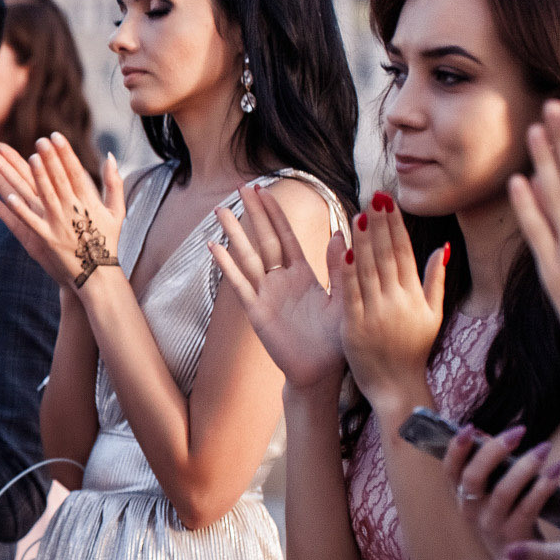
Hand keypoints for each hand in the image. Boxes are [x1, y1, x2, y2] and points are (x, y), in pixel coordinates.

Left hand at [0, 134, 125, 291]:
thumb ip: (114, 183)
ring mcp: (58, 225)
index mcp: (88, 202)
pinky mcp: (46, 239)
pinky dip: (18, 209)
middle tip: (40, 140)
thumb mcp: (117, 211)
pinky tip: (5, 197)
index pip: (75, 172)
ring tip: (28, 159)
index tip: (56, 136)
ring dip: (36, 177)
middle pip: (58, 179)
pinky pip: (29, 222)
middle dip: (49, 159)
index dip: (65, 153)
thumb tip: (111, 156)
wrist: (97, 275)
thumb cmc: (107, 241)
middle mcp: (72, 211)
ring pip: (43, 196)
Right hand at [209, 183, 346, 388]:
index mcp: (303, 275)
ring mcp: (266, 295)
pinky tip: (213, 248)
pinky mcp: (256, 312)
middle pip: (263, 239)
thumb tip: (343, 234)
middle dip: (252, 213)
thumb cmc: (336, 340)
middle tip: (241, 186)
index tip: (265, 190)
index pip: (285, 236)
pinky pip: (239, 284)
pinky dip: (226, 266)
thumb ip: (340, 268)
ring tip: (220, 211)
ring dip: (234, 234)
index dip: (274, 213)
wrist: (322, 373)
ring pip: (247, 257)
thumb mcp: (345, 299)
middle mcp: (281, 281)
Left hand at [339, 191, 446, 418]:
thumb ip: (435, 280)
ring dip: (364, 241)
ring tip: (359, 214)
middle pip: (387, 255)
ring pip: (369, 270)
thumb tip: (444, 247)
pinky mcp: (355, 326)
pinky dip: (348, 271)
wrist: (397, 386)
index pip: (404, 252)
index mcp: (414, 295)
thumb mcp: (432, 314)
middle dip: (381, 225)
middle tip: (374, 196)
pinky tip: (344, 249)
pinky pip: (351, 293)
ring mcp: (376, 313)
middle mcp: (397, 301)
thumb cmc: (414, 349)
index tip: (389, 203)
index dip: (396, 226)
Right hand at [442, 423, 559, 556]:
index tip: (470, 429)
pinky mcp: (515, 536)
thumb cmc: (508, 517)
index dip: (455, 449)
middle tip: (517, 432)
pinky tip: (555, 471)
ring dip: (525, 467)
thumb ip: (490, 467)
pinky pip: (528, 508)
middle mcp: (471, 511)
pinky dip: (542, 487)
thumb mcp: (491, 494)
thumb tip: (490, 435)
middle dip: (493, 451)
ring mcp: (491, 525)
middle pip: (473, 478)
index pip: (450, 470)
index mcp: (462, 497)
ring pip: (503, 492)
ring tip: (544, 449)